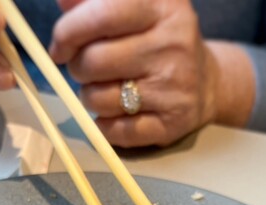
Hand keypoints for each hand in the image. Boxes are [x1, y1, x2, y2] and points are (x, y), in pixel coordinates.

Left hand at [49, 0, 254, 147]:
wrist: (205, 82)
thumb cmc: (156, 40)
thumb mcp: (134, 8)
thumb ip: (94, 2)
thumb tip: (64, 1)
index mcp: (162, 7)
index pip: (101, 15)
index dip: (68, 32)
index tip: (60, 47)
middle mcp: (173, 44)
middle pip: (93, 61)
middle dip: (77, 68)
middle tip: (86, 69)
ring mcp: (174, 87)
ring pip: (98, 99)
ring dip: (90, 97)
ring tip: (106, 88)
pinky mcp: (172, 123)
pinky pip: (115, 131)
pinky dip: (104, 125)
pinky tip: (115, 113)